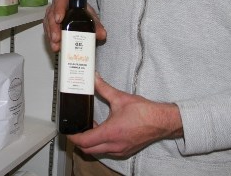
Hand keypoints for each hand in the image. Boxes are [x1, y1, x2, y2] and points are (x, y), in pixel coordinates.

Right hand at [43, 0, 105, 51]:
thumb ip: (97, 25)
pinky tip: (56, 47)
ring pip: (48, 24)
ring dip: (51, 36)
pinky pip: (48, 32)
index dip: (58, 10)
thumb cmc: (84, 14)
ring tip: (56, 46)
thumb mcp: (91, 18)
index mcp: (67, 0)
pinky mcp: (50, 25)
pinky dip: (51, 40)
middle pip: (51, 15)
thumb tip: (102, 34)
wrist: (82, 18)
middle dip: (53, 28)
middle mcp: (57, 7)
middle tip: (57, 38)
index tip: (59, 19)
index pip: (60, 2)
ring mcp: (52, 16)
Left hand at [68, 74, 182, 156]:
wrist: (162, 121)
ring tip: (91, 127)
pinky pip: (107, 151)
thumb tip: (94, 78)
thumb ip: (103, 88)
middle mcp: (114, 145)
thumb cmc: (144, 112)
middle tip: (77, 128)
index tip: (68, 131)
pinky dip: (100, 144)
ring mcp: (120, 150)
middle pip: (87, 150)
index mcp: (110, 133)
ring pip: (97, 152)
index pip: (84, 141)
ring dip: (90, 142)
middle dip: (79, 141)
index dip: (73, 136)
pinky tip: (103, 130)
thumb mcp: (120, 98)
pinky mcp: (125, 151)